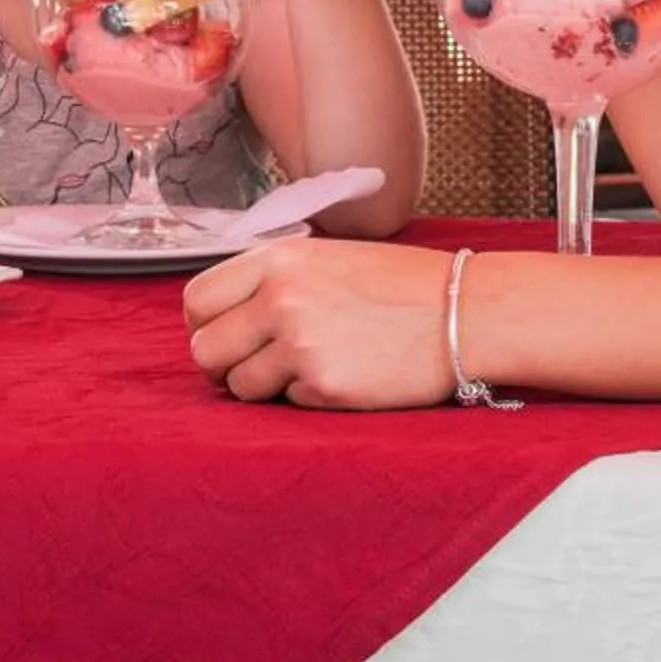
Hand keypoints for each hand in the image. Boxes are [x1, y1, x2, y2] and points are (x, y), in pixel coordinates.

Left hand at [182, 237, 455, 407]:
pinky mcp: (325, 386)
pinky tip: (342, 374)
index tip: (227, 333)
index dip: (206, 324)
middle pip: (205, 349)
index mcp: (278, 260)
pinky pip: (285, 403)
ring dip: (264, 386)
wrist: (463, 312)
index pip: (196, 300)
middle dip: (225, 363)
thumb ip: (272, 279)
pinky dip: (305, 397)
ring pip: (238, 385)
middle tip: (257, 362)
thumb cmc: (399, 285)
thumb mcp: (326, 258)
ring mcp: (300, 344)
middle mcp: (281, 298)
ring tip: (307, 367)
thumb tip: (223, 316)